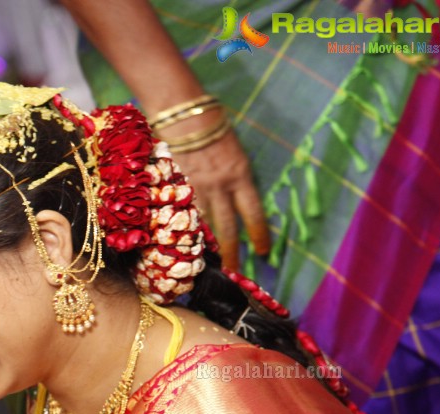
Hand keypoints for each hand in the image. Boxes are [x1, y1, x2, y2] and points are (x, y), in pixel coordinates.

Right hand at [174, 130, 270, 270]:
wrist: (184, 115)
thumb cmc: (210, 124)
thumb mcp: (232, 150)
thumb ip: (233, 173)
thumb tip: (233, 195)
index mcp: (240, 175)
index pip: (252, 213)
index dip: (258, 235)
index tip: (263, 252)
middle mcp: (221, 186)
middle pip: (228, 228)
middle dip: (232, 252)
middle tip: (234, 272)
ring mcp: (196, 190)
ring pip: (204, 226)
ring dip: (206, 246)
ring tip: (207, 264)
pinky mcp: (176, 189)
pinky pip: (183, 215)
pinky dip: (184, 230)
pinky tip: (184, 244)